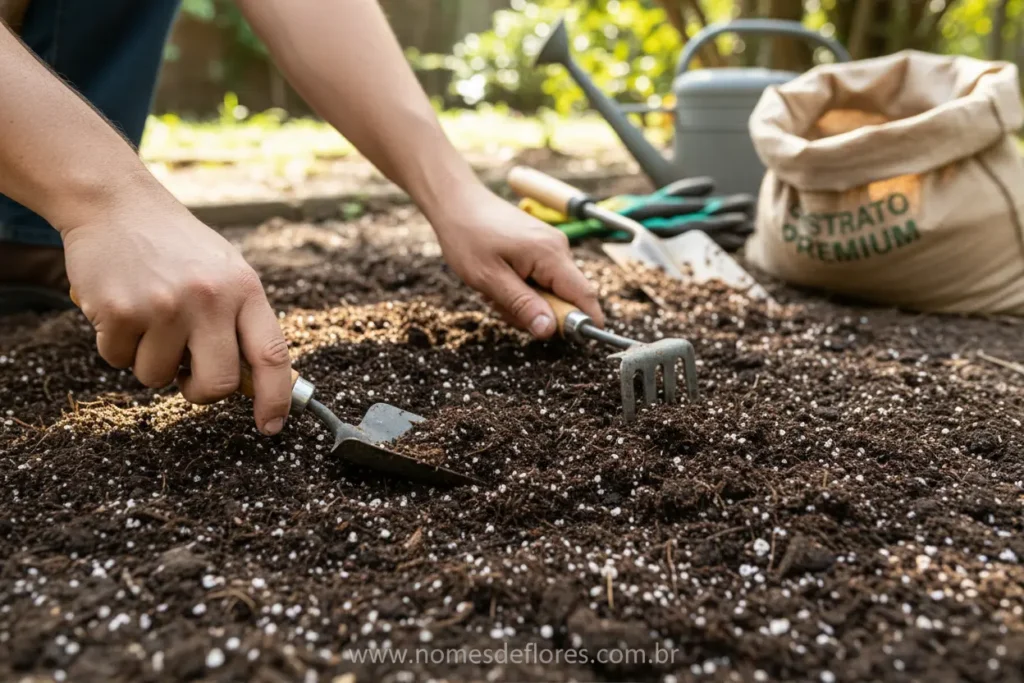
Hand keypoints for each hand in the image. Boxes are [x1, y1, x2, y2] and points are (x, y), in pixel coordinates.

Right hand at [61, 189, 292, 435]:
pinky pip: (119, 360)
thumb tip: (254, 384)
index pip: (272, 355)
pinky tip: (122, 308)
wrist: (116, 203)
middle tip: (189, 380)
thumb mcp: (226, 273)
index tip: (271, 425)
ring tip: (149, 318)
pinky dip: (117, 344)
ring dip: (150, 361)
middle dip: (200, 393)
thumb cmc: (177, 248)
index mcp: (245, 290)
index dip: (275, 397)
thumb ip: (242, 322)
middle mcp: (210, 298)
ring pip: (158, 377)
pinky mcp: (120, 310)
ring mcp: (164, 305)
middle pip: (217, 384)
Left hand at [431, 183, 604, 336]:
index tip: (571, 342)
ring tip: (494, 289)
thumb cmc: (468, 237)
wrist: (457, 202)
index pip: (584, 295)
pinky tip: (500, 279)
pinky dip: (522, 288)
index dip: (585, 322)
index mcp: (550, 254)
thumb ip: (522, 306)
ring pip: (550, 291)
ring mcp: (551, 246)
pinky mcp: (542, 248)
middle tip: (502, 305)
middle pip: (566, 298)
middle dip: (537, 312)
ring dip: (524, 301)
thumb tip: (550, 330)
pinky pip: (542, 280)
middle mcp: (558, 248)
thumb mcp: (489, 279)